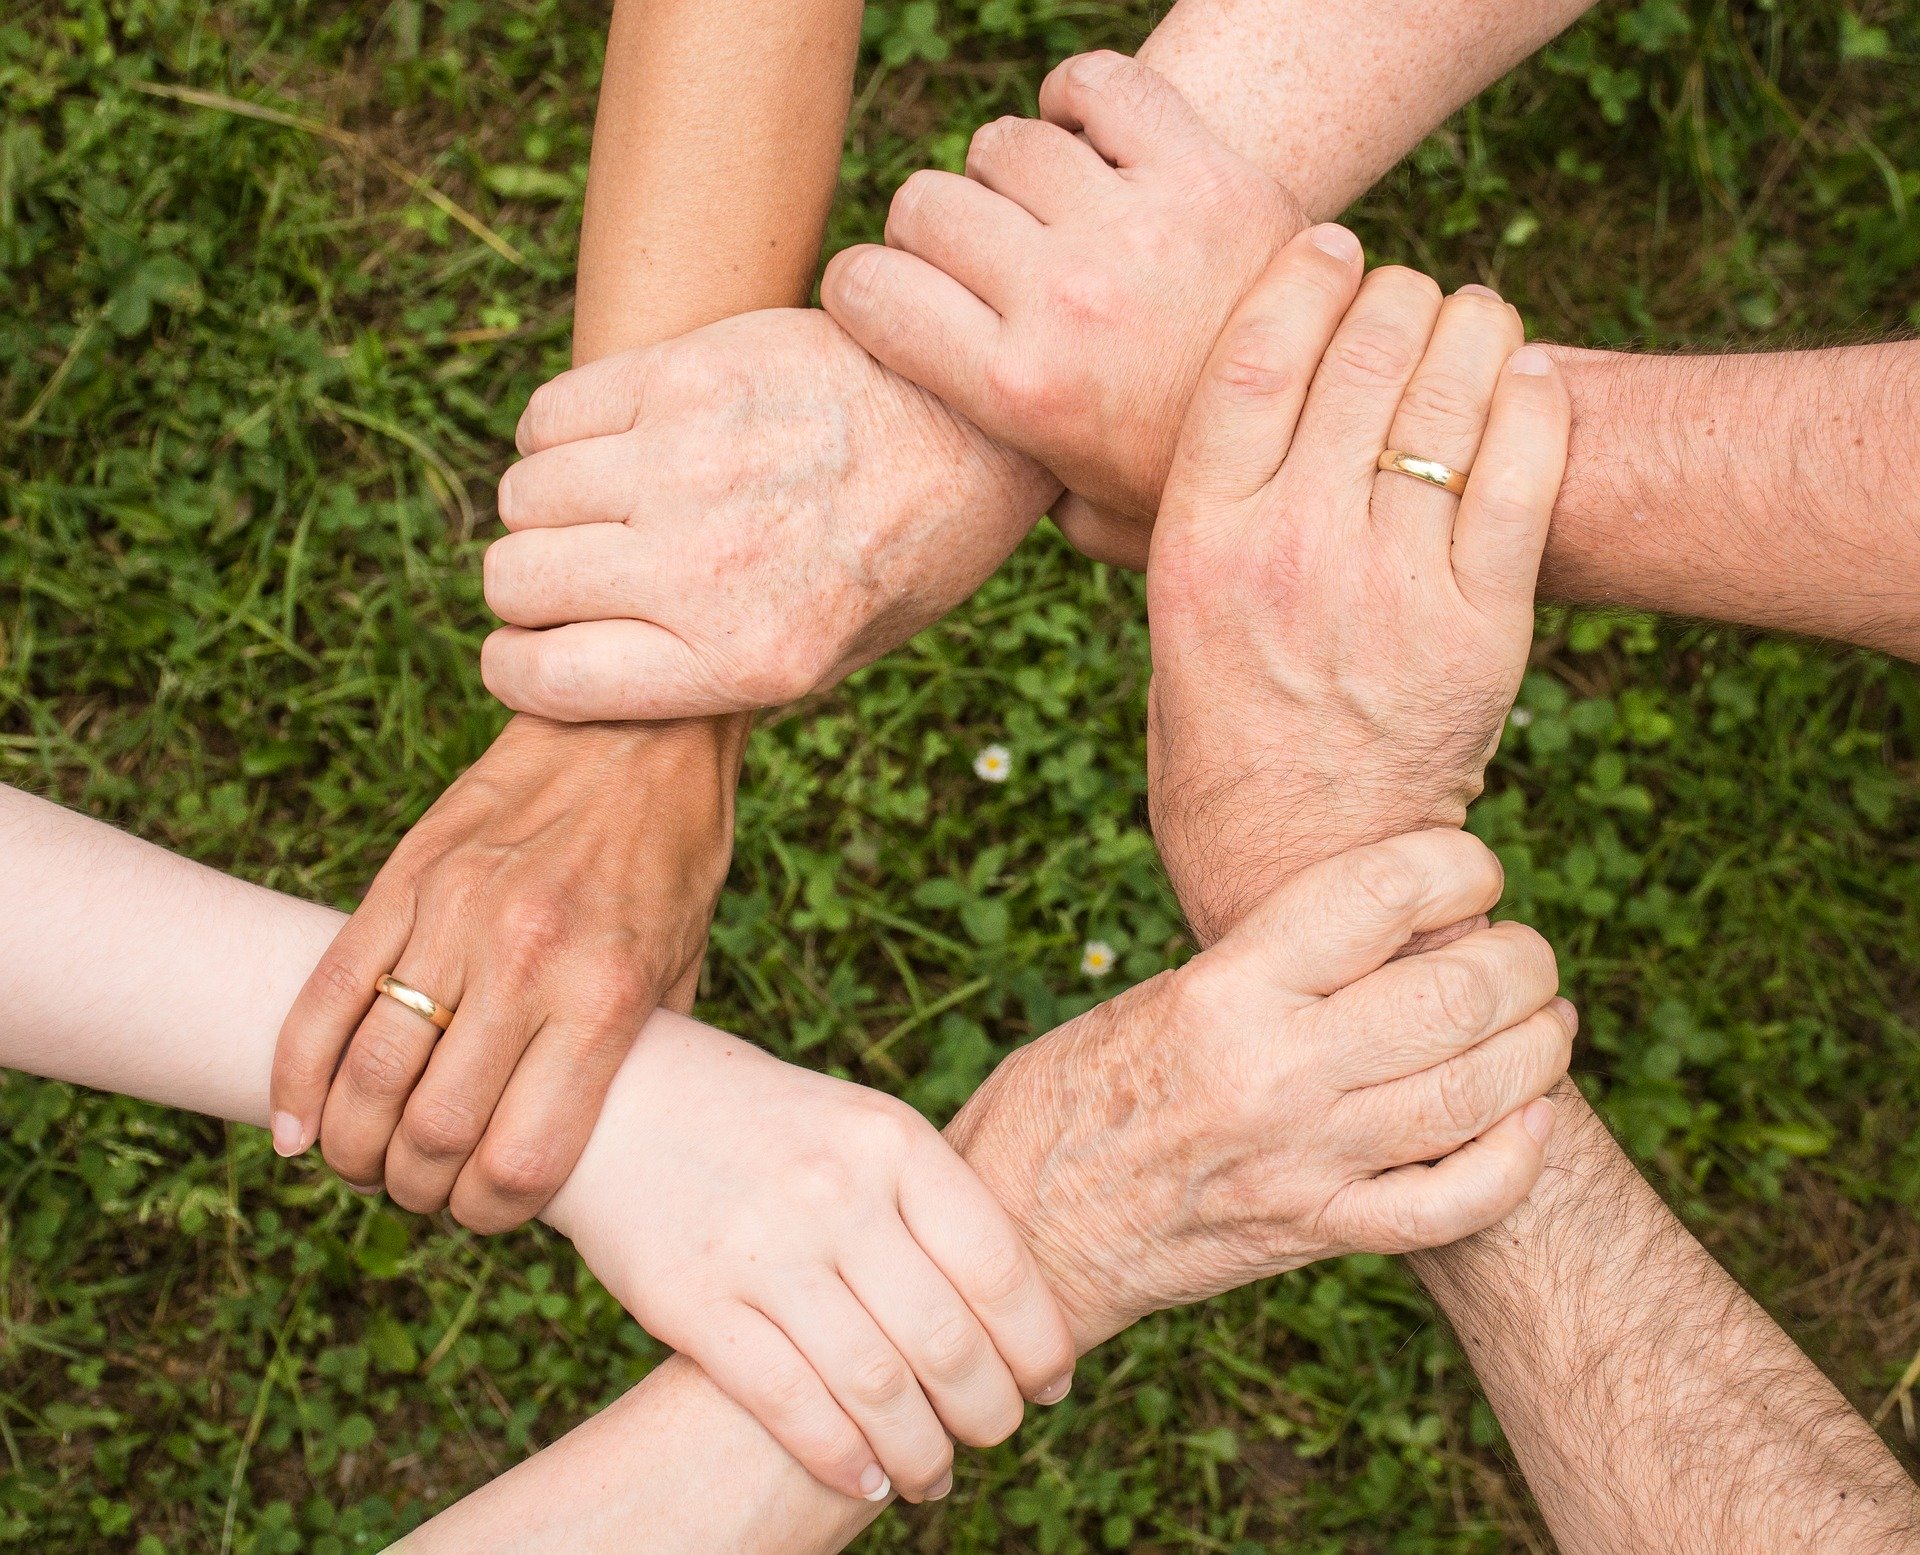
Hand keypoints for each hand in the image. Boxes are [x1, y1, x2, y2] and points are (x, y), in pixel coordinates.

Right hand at [270, 715, 740, 1230]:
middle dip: (417, 1190)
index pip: (521, 1159)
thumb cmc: (674, 855)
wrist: (638, 726)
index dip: (491, 1215)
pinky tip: (297, 1125)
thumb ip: (638, 1054)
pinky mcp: (404, 878)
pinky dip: (297, 1075)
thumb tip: (601, 1145)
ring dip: (353, 1145)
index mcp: (604, 996)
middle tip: (423, 1192)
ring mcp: (455, 916)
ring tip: (365, 1161)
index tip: (488, 1213)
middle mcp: (525, 961)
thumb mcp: (685, 963)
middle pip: (432, 1132)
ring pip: (368, 1073)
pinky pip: (327, 993)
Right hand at [478, 308, 1058, 722]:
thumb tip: (587, 672)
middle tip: (577, 574)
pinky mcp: (687, 375)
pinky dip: (557, 435)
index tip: (529, 651)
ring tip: (603, 505)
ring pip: (523, 496)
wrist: (979, 426)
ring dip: (545, 509)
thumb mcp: (832, 657)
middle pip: (516, 581)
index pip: (545, 679)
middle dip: (529, 588)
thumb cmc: (905, 552)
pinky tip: (612, 443)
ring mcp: (690, 464)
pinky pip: (550, 415)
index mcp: (745, 659)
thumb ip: (712, 674)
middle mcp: (706, 568)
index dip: (517, 668)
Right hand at [544, 1013, 1075, 1505]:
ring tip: (935, 1475)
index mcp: (891, 1141)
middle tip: (995, 1435)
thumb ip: (929, 1202)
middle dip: (988, 1411)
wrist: (622, 1097)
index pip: (998, 1266)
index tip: (1050, 1384)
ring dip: (921, 1452)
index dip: (1037, 1342)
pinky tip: (866, 1479)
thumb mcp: (860, 1127)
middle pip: (946, 1340)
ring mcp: (762, 1248)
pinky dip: (841, 1458)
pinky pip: (788, 1402)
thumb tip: (1016, 1312)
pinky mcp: (693, 1301)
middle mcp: (835, 1192)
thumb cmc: (768, 1124)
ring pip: (876, 1386)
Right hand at [822, 51, 1300, 567]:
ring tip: (1045, 217)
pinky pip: (1098, 85)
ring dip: (1009, 176)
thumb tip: (955, 471)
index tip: (888, 302)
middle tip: (976, 266)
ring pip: (1003, 144)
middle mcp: (1065, 299)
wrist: (1340, 433)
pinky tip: (1089, 143)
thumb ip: (1013, 490)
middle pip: (925, 205)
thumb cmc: (1197, 483)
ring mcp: (1135, 227)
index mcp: (1020, 391)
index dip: (861, 290)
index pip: (866, 290)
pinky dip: (1078, 99)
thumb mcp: (1091, 520)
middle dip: (930, 235)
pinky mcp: (1204, 170)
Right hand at [947, 829, 1571, 1347]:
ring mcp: (1304, 1161)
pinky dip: (1515, 1160)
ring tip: (1545, 1021)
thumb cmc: (1072, 1094)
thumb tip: (1386, 929)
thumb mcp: (1157, 997)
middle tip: (1524, 953)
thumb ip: (1268, 967)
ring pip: (1477, 1093)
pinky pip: (1452, 1203)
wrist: (1022, 1231)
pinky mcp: (1316, 1233)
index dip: (1457, 865)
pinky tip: (1529, 1121)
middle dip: (1522, 961)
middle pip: (1456, 992)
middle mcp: (1274, 1071)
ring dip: (1539, 1047)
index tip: (1472, 869)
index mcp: (1224, 990)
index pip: (1380, 893)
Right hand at [1145, 230, 1569, 942]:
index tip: (1330, 242)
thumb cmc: (1219, 748)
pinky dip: (1534, 402)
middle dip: (1395, 293)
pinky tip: (1527, 378)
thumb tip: (1157, 435)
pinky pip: (1525, 473)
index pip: (1255, 356)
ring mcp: (1391, 588)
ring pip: (1450, 396)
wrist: (1301, 872)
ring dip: (1472, 329)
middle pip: (1362, 354)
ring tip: (1473, 320)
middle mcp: (1291, 552)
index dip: (1303, 275)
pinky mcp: (1480, 629)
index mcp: (1198, 545)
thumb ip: (1173, 528)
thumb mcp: (1165, 629)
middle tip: (1407, 292)